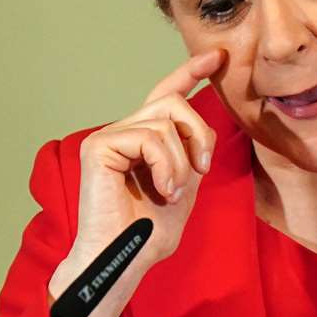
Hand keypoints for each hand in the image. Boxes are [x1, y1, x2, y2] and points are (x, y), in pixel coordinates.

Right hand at [49, 49, 224, 316]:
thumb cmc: (150, 232)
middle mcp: (123, 131)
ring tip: (172, 191)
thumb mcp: (185, 183)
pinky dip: (167, 165)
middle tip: (201, 169)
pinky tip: (162, 190)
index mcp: (143, 139)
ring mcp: (108, 137)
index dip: (190, 72)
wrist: (127, 258)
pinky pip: (150, 138)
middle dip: (198, 134)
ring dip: (182, 162)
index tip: (217, 58)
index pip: (166, 94)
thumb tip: (205, 122)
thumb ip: (191, 151)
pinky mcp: (99, 147)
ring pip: (166, 122)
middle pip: (174, 103)